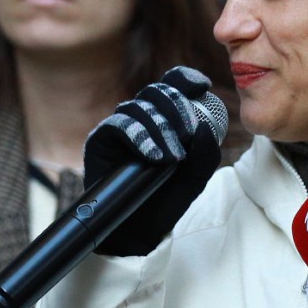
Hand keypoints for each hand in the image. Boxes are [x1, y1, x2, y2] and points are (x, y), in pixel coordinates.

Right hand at [84, 66, 225, 256]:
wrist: (138, 229)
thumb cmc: (165, 200)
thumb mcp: (195, 177)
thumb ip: (206, 154)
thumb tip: (205, 127)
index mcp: (164, 118)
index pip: (172, 84)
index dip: (185, 78)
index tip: (202, 86)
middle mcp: (140, 117)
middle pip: (157, 91)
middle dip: (177, 108)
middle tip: (189, 133)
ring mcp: (120, 127)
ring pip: (138, 107)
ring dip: (161, 128)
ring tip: (173, 157)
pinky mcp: (101, 140)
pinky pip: (119, 124)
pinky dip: (139, 136)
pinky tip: (154, 155)